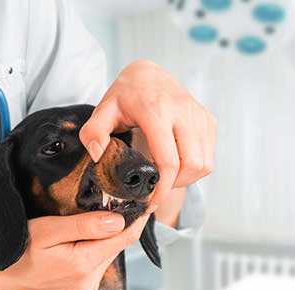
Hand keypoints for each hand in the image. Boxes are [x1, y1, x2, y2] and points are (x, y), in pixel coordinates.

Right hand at [0, 211, 149, 289]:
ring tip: (106, 208)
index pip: (124, 236)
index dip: (139, 216)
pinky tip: (89, 230)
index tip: (149, 197)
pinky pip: (98, 258)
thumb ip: (84, 225)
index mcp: (85, 264)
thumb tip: (119, 219)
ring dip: (110, 231)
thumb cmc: (17, 251)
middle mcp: (91, 279)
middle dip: (124, 220)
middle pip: (119, 243)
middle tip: (125, 195)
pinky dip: (99, 242)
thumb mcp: (48, 231)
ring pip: (109, 250)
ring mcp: (87, 284)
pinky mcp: (82, 285)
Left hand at [79, 60, 215, 211]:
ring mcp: (199, 114)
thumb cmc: (124, 96)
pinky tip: (175, 165)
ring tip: (165, 177)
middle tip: (155, 188)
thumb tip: (98, 155)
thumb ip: (93, 133)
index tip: (149, 201)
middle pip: (191, 165)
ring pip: (204, 163)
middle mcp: (183, 111)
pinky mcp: (207, 119)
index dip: (162, 188)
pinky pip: (209, 155)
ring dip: (186, 178)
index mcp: (156, 110)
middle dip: (174, 185)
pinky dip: (195, 168)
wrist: (147, 74)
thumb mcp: (102, 111)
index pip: (168, 160)